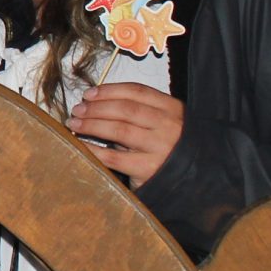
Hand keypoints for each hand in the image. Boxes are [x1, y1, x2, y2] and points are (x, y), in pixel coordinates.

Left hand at [67, 83, 185, 186]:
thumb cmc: (172, 149)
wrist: (195, 180)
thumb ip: (140, 113)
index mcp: (172, 109)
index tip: (90, 93)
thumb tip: (96, 104)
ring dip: (91, 124)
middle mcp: (168, 126)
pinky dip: (92, 149)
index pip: (137, 91)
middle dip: (96, 107)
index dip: (109, 90)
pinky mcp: (148, 169)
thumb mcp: (164, 124)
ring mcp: (159, 148)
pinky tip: (80, 145)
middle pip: (125, 109)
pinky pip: (113, 157)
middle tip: (78, 109)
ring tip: (75, 123)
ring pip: (118, 130)